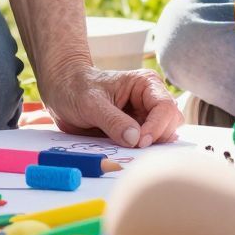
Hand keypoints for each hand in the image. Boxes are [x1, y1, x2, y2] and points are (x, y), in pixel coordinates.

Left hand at [41, 63, 181, 148]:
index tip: (139, 142)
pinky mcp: (137, 130)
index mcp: (145, 84)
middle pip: (171, 123)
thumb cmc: (76, 88)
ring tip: (128, 148)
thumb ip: (113, 120)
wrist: (62, 91)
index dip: (156, 127)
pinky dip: (142, 151)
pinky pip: (149, 145)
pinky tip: (127, 150)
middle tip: (134, 146)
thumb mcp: (91, 103)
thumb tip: (135, 139)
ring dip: (150, 146)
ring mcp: (145, 116)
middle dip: (156, 138)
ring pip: (164, 136)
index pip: (166, 108)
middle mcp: (150, 99)